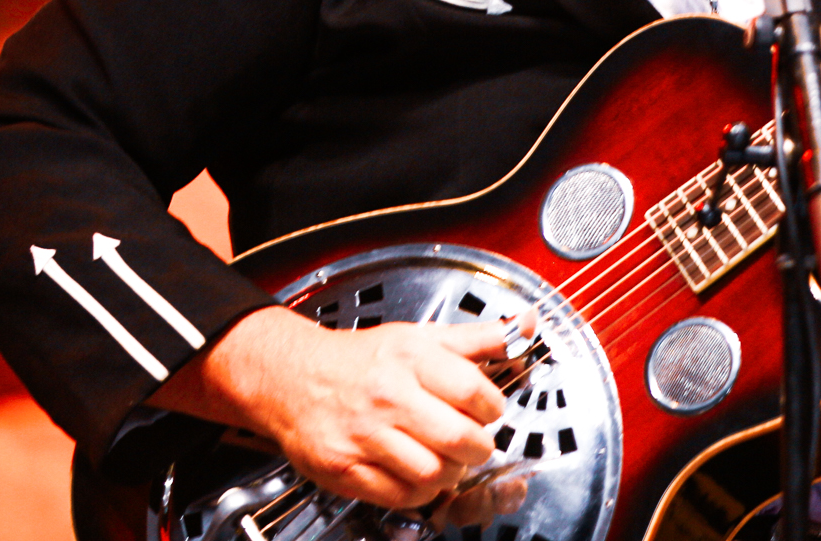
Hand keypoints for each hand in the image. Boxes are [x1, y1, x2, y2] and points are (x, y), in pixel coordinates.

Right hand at [150, 305, 534, 511]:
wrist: (293, 378)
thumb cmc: (363, 359)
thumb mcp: (420, 337)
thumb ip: (477, 338)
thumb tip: (527, 324)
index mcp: (410, 358)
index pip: (474, 391)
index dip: (494, 408)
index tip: (491, 411)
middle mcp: (387, 396)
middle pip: (459, 438)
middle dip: (480, 447)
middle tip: (476, 442)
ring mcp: (364, 436)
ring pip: (433, 472)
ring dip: (453, 473)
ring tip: (450, 459)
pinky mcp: (345, 468)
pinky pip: (400, 495)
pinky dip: (422, 491)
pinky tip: (421, 473)